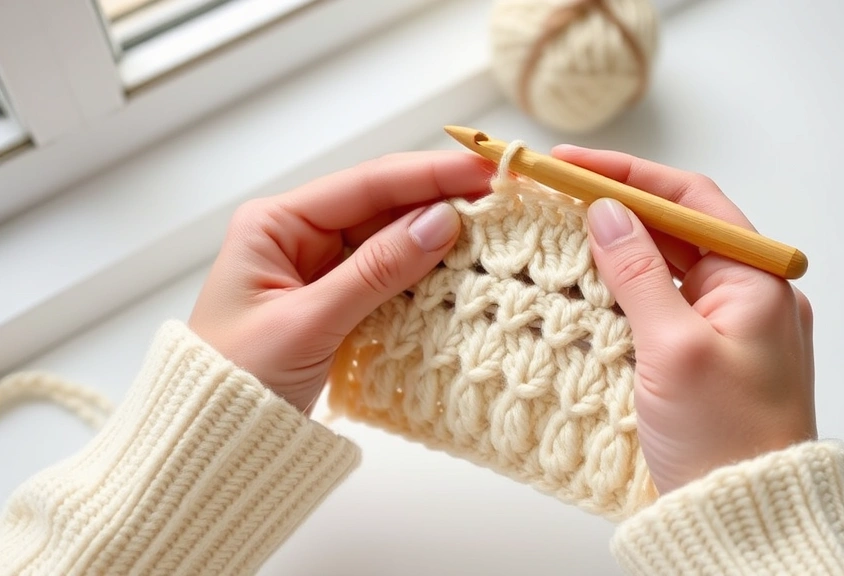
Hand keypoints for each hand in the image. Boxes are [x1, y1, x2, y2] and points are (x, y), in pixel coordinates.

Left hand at [188, 151, 492, 412]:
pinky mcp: (337, 301)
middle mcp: (298, 236)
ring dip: (437, 237)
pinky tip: (459, 268)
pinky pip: (389, 276)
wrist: (212, 442)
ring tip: (493, 230)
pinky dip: (423, 273)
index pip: (365, 184)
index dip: (428, 175)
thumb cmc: (236, 381)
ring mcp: (319, 269)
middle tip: (501, 198)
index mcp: (276, 224)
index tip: (483, 172)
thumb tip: (442, 221)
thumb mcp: (308, 322)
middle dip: (439, 200)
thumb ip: (376, 270)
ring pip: (391, 240)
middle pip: (382, 205)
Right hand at [552, 145, 816, 494]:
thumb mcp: (674, 348)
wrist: (748, 521)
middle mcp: (747, 294)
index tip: (569, 165)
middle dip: (615, 208)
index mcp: (758, 280)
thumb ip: (638, 273)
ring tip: (559, 235)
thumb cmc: (727, 442)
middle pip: (675, 228)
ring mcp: (726, 327)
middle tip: (552, 194)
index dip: (627, 175)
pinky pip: (660, 306)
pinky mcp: (704, 357)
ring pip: (664, 266)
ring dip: (615, 250)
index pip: (689, 200)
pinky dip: (623, 293)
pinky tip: (586, 290)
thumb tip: (605, 211)